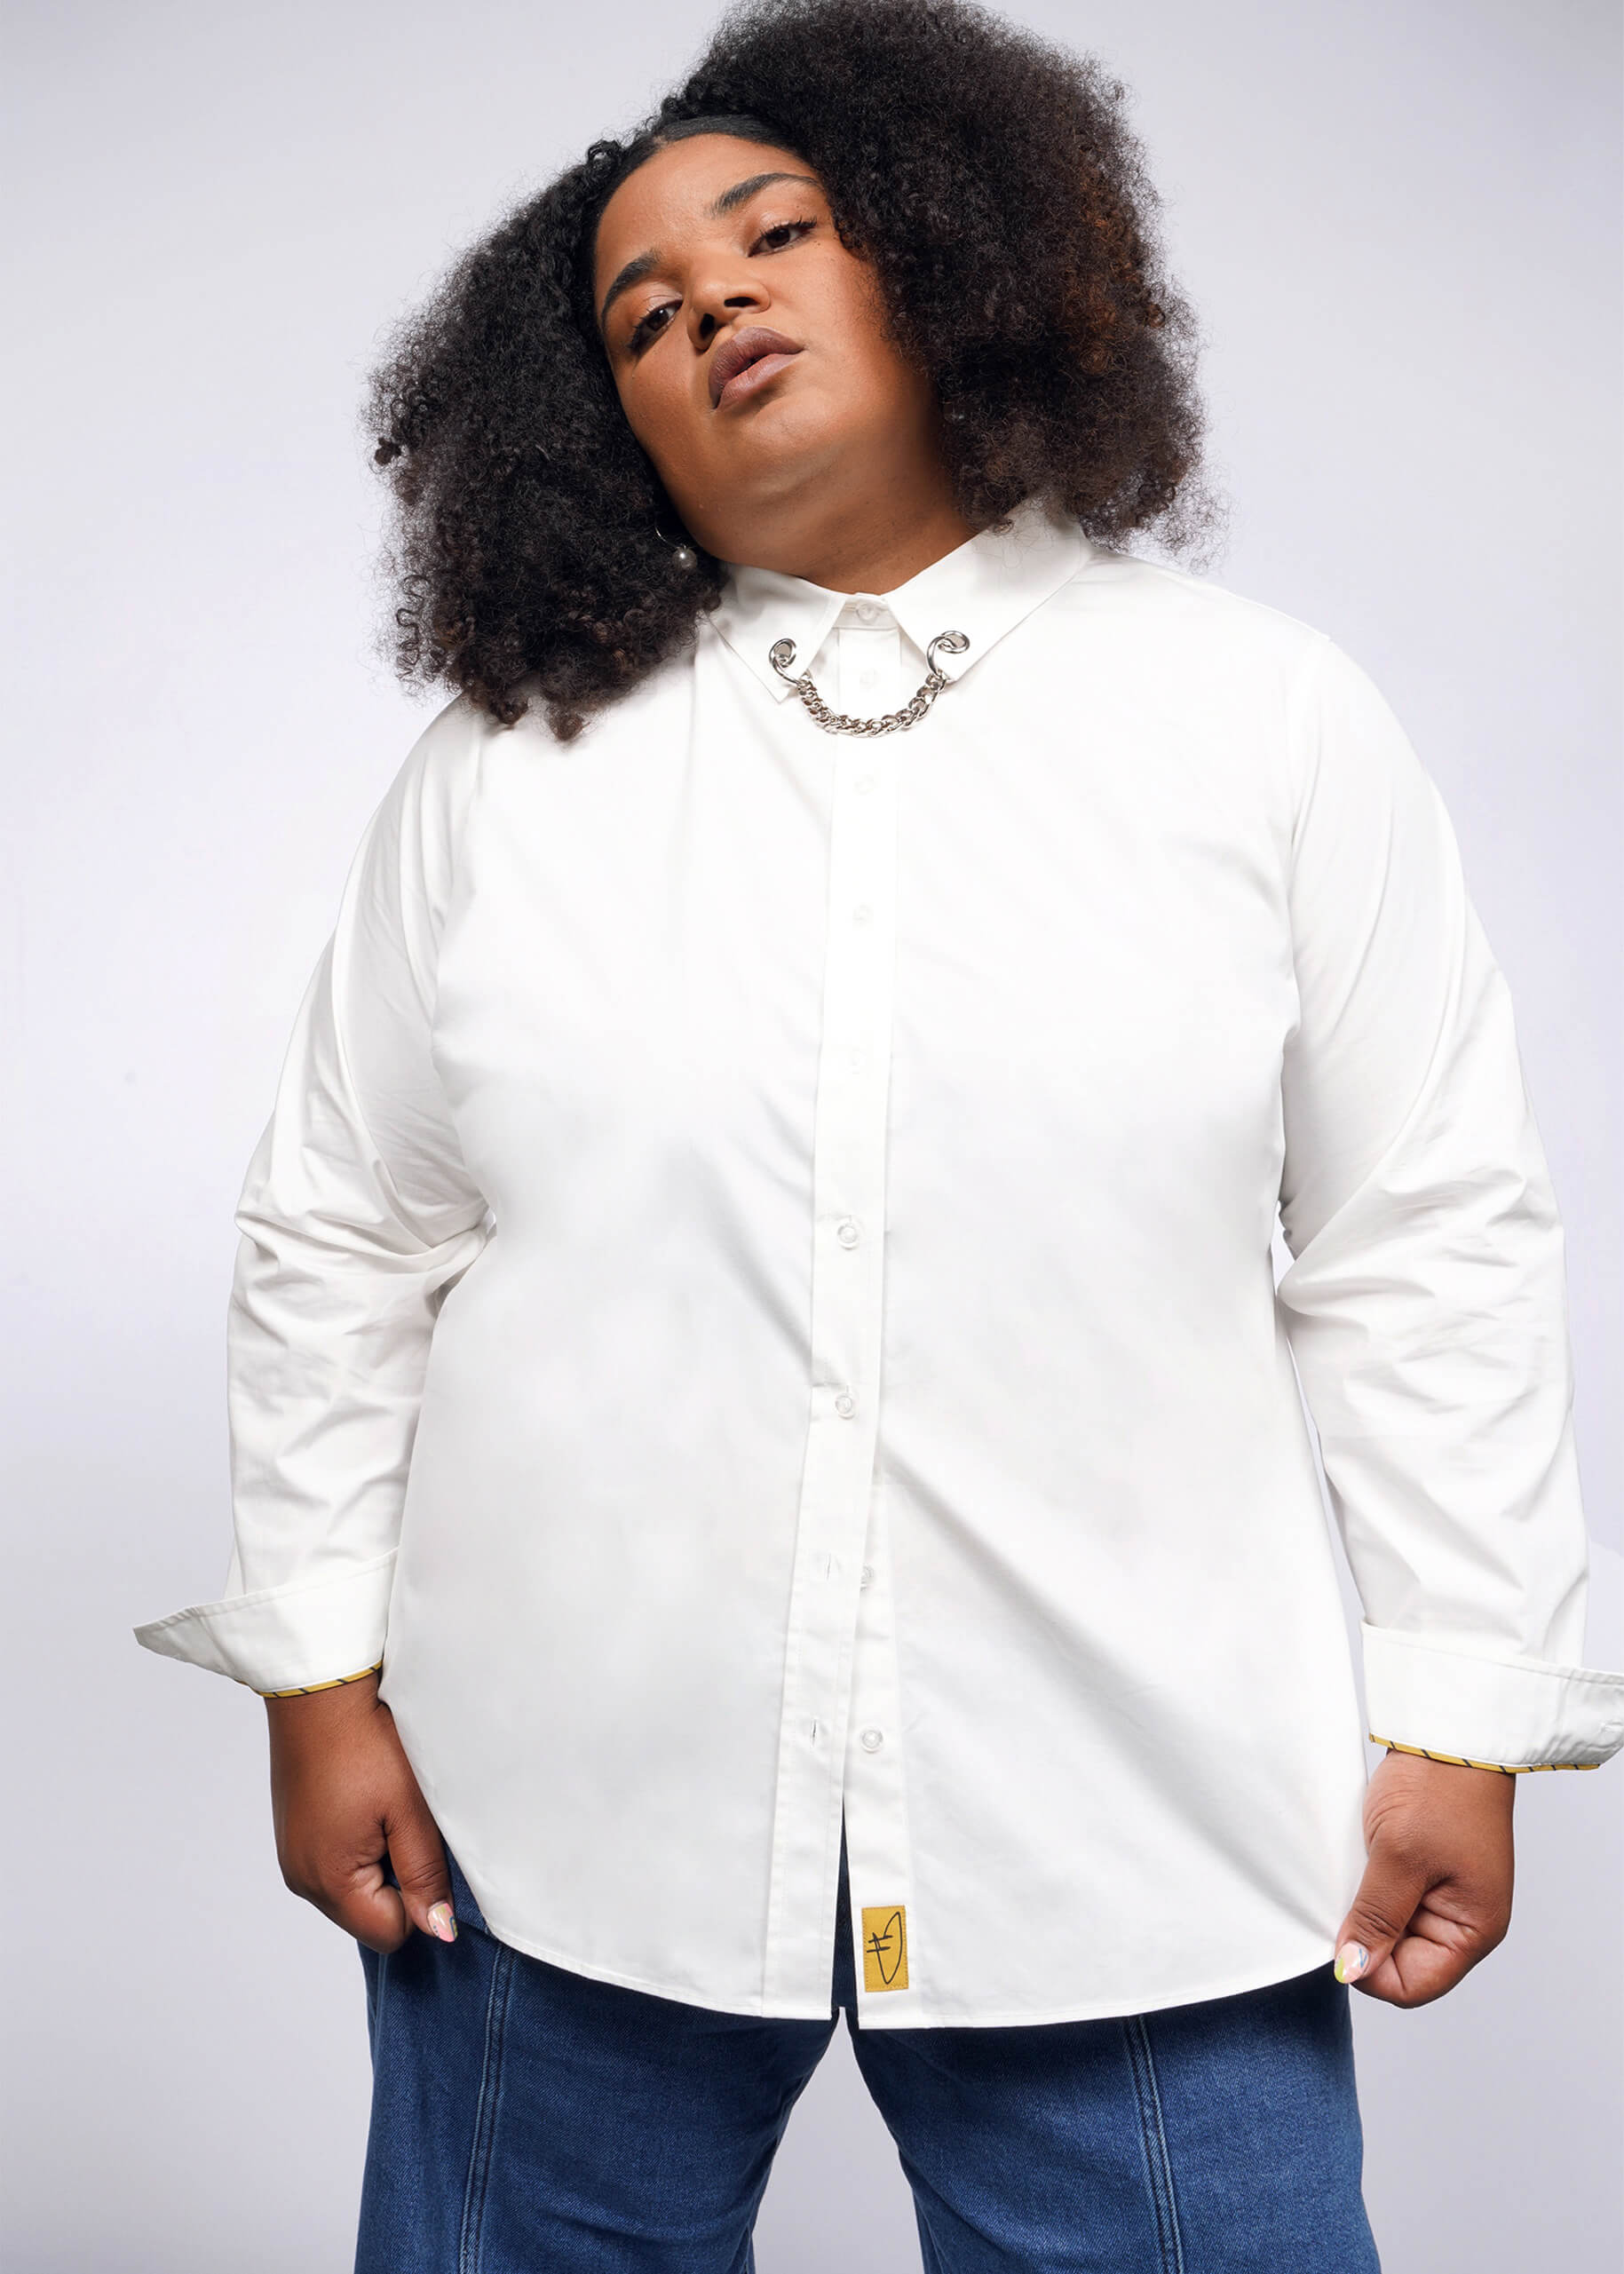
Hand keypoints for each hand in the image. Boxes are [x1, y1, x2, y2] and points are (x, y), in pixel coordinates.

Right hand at [266, 1673, 454, 1954]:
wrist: (321, 1690)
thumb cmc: (367, 1744)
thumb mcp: (411, 1811)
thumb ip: (425, 1876)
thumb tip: (439, 1930)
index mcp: (329, 1881)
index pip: (389, 1934)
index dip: (419, 1899)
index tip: (423, 1848)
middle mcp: (301, 1879)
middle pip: (367, 1915)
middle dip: (396, 1880)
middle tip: (403, 1821)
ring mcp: (292, 1856)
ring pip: (352, 1888)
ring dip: (377, 1859)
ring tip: (382, 1806)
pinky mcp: (292, 1834)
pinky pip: (334, 1863)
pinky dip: (356, 1843)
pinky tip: (363, 1800)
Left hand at [1332, 1747, 1514, 2006]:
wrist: (1448, 1732)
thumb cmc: (1440, 1789)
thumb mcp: (1400, 1856)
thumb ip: (1376, 1917)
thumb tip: (1352, 1971)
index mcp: (1473, 1930)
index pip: (1414, 1986)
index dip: (1370, 1972)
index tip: (1338, 1938)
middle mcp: (1461, 1920)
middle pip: (1400, 1961)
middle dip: (1366, 1936)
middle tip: (1343, 1896)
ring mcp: (1442, 1893)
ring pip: (1389, 1928)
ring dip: (1364, 1907)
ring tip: (1355, 1870)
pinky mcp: (1423, 1868)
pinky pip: (1387, 1895)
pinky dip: (1366, 1884)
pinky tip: (1356, 1859)